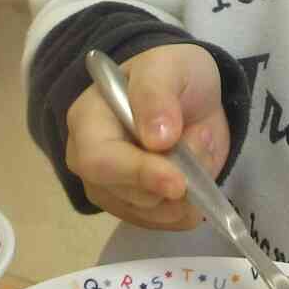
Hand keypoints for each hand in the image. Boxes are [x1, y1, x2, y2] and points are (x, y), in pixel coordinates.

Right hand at [62, 44, 225, 228]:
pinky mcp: (135, 208)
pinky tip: (197, 175)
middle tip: (201, 145)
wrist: (190, 95)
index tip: (178, 181)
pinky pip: (165, 222)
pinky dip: (189, 206)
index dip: (138, 174)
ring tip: (198, 147)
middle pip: (126, 194)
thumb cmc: (171, 74)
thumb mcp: (167, 66)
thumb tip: (156, 138)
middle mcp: (89, 162)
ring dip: (187, 191)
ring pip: (150, 213)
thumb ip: (156, 94)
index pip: (100, 160)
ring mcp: (110, 189)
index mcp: (87, 121)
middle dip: (174, 181)